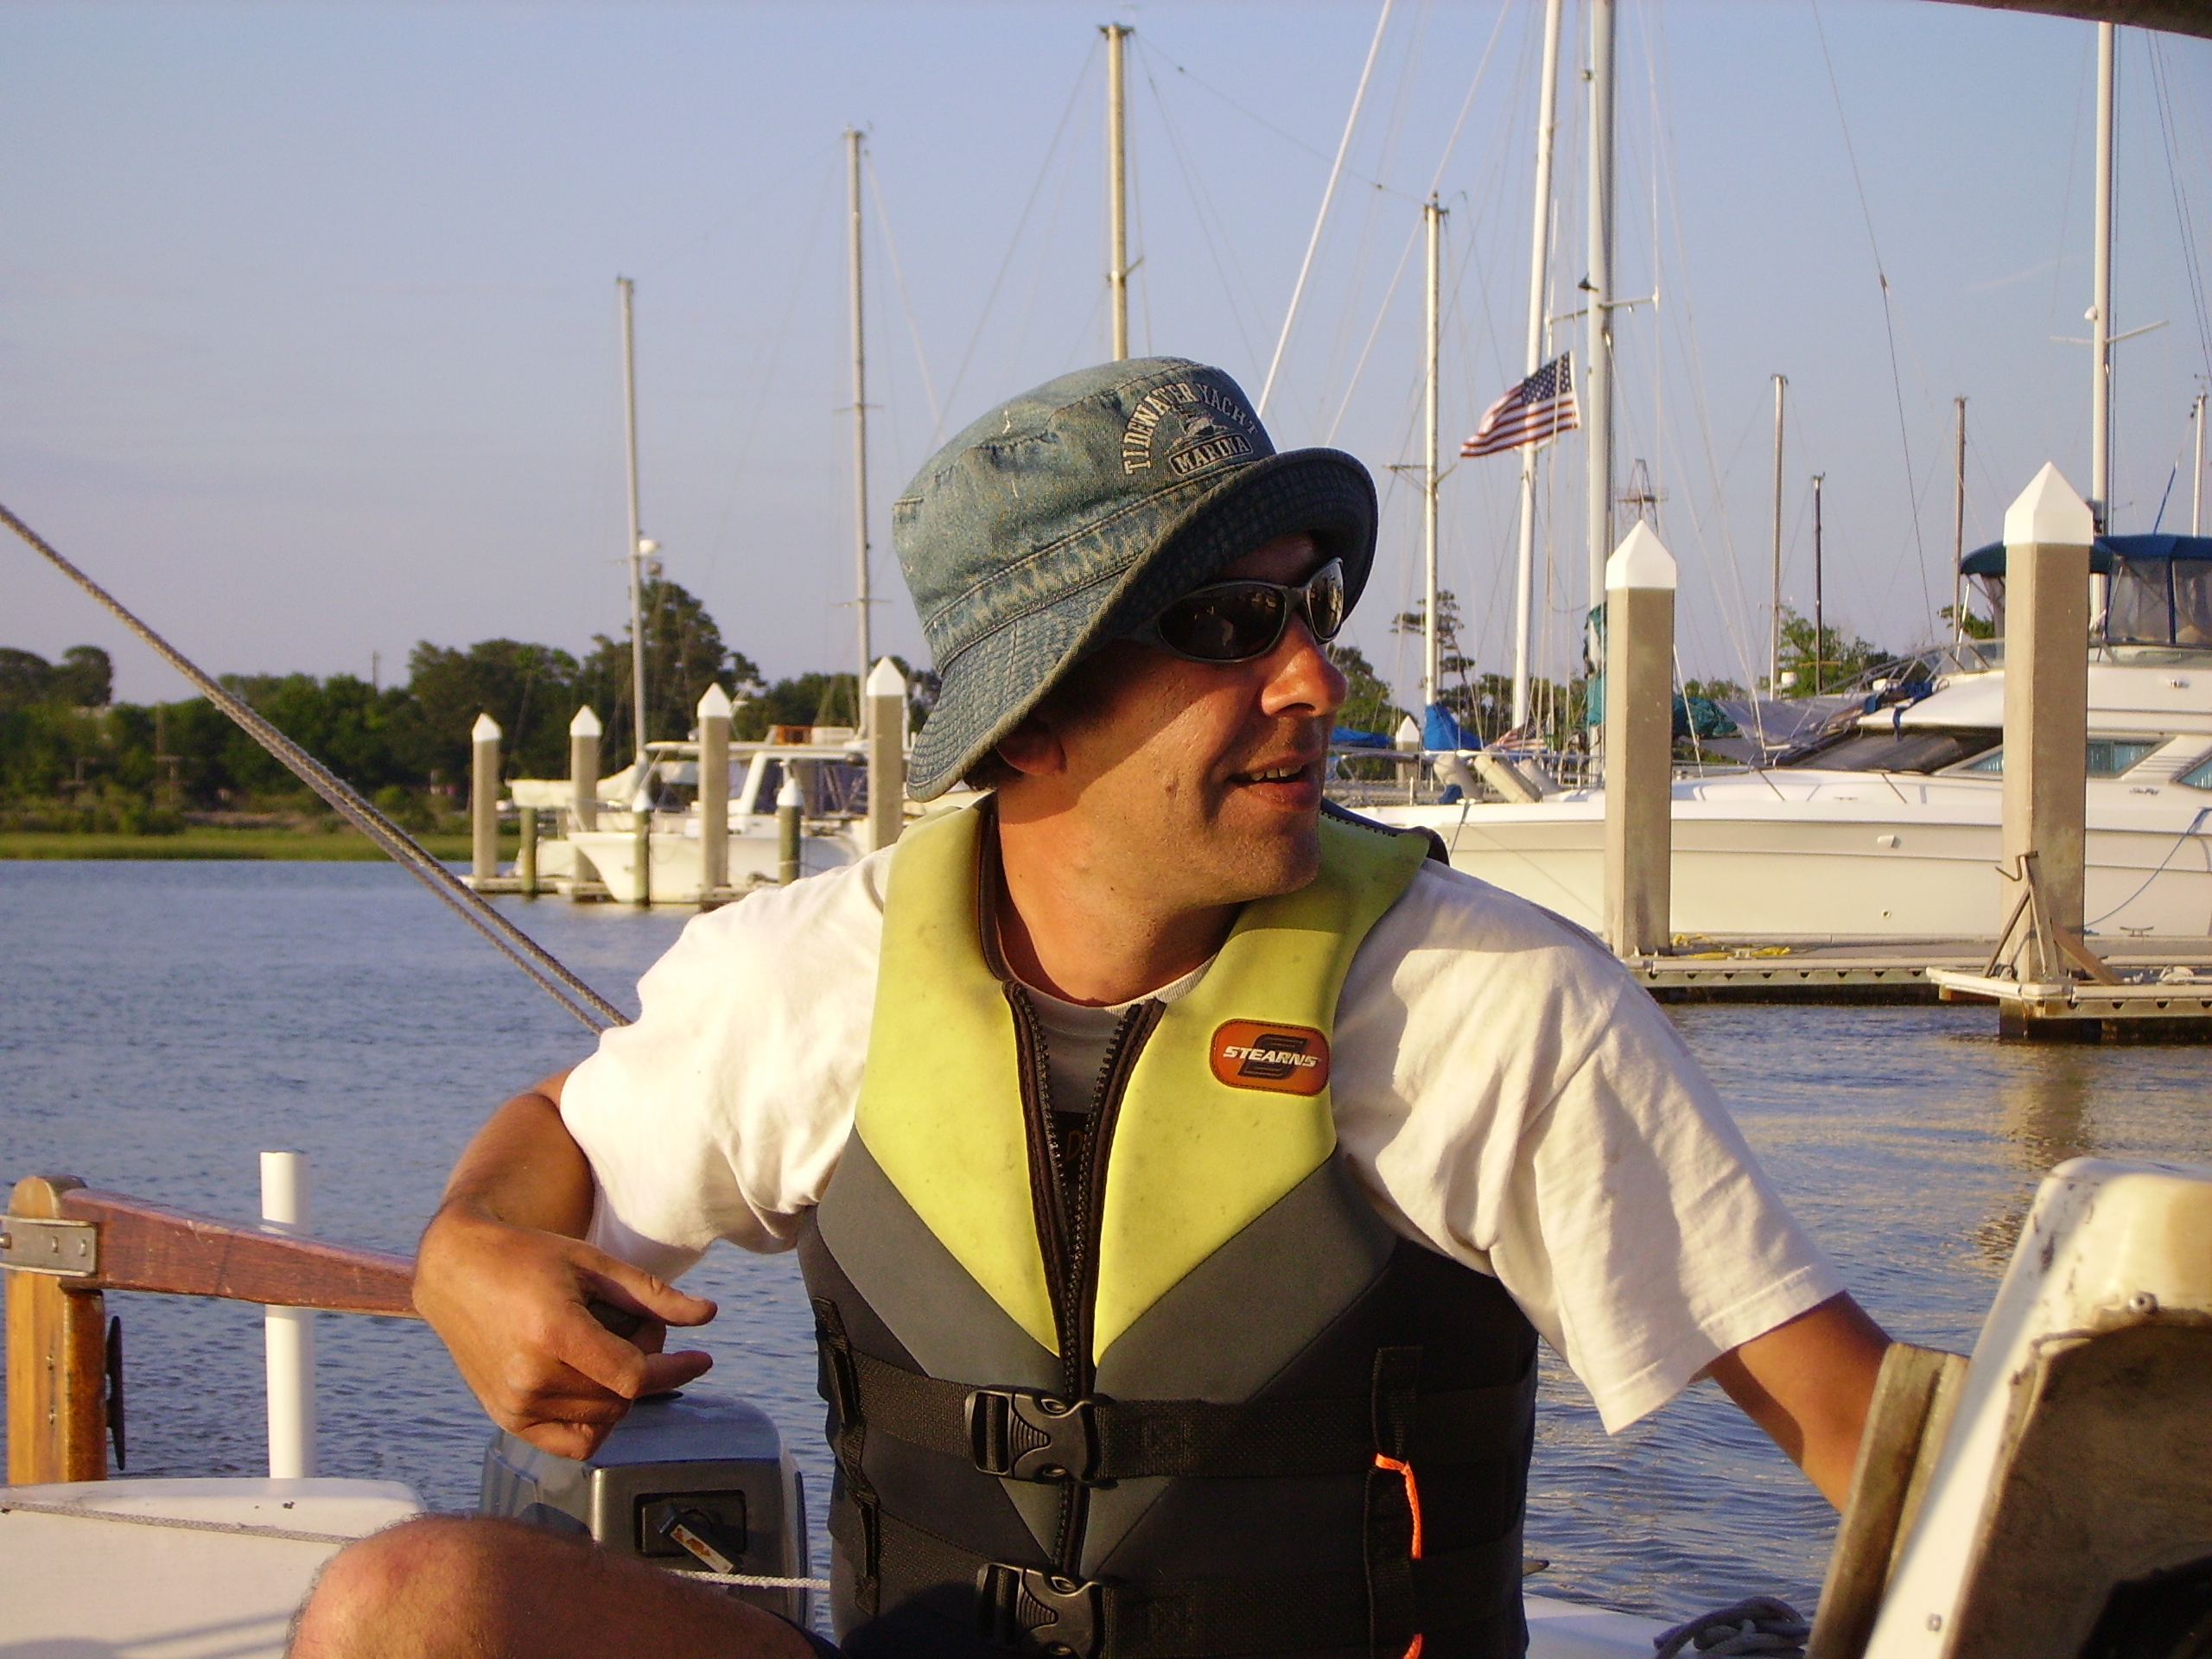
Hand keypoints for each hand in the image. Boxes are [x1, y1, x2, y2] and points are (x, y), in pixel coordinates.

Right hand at [414, 1203, 717, 1458]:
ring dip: (621, 1388)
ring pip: (604, 1418)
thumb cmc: (528, 1257)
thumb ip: (653, 1295)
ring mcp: (515, 1405)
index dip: (676, 1369)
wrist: (457, 1270)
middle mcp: (531, 1378)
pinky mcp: (507, 1419)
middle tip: (633, 1324)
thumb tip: (709, 1315)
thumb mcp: (594, 1263)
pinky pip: (574, 1443)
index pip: (634, 1376)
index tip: (703, 1359)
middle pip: (622, 1396)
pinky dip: (597, 1420)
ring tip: (604, 1342)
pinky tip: (595, 1382)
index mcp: (553, 1334)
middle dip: (646, 1361)